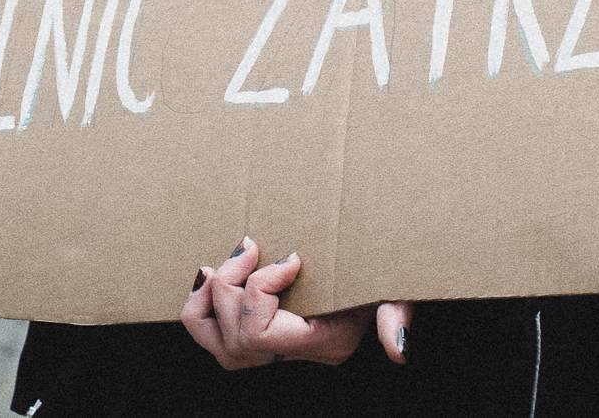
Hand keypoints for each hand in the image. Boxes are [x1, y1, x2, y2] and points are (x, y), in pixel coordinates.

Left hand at [179, 238, 412, 371]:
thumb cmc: (384, 274)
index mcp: (325, 342)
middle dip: (233, 288)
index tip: (292, 256)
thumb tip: (397, 349)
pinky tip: (209, 275)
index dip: (261, 290)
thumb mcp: (396, 291)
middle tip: (251, 245)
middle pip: (237, 340)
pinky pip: (211, 336)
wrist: (376, 268)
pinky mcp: (255, 335)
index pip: (263, 334)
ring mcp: (273, 350)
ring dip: (214, 299)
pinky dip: (201, 307)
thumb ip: (395, 315)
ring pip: (219, 346)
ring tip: (227, 261)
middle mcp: (295, 354)